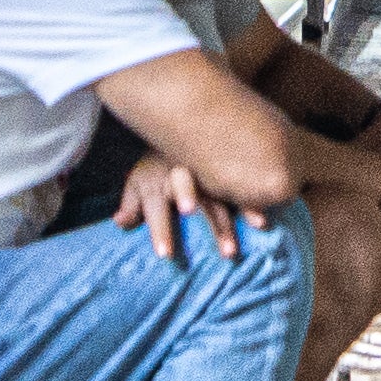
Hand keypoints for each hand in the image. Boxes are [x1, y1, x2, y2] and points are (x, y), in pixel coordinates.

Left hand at [115, 154, 256, 264]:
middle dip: (212, 225)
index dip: (161, 230)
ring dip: (232, 224)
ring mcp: (208, 174)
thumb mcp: (139, 183)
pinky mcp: (224, 173)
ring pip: (223, 199)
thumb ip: (131, 205)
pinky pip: (240, 189)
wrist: (176, 125)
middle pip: (203, 205)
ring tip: (240, 245)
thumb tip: (119, 222)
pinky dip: (250, 205)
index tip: (165, 256)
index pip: (158, 208)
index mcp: (159, 181)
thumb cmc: (155, 168)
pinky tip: (260, 222)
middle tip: (225, 251)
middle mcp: (185, 175)